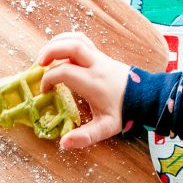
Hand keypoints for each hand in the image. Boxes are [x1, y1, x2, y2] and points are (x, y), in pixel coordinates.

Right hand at [37, 33, 129, 149]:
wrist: (145, 96)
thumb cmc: (124, 112)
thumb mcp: (105, 128)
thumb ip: (85, 137)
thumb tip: (64, 144)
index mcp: (93, 82)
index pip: (64, 72)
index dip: (48, 79)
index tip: (44, 91)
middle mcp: (95, 65)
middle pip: (70, 46)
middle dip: (50, 51)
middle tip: (38, 65)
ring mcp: (99, 57)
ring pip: (76, 39)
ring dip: (57, 43)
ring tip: (45, 56)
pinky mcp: (101, 55)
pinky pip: (82, 40)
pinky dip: (67, 41)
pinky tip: (59, 51)